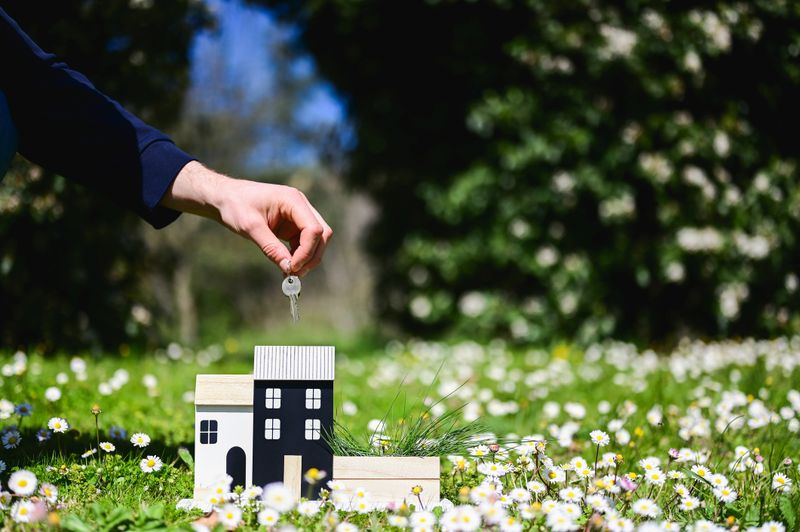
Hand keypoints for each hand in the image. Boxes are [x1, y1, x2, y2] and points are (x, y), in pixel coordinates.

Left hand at [161, 161, 332, 275]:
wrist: (225, 198)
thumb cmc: (235, 206)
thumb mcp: (250, 227)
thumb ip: (271, 247)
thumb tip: (288, 268)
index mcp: (293, 200)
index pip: (314, 229)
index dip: (307, 251)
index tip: (292, 267)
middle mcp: (301, 206)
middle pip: (322, 234)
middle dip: (311, 256)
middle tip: (295, 274)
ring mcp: (298, 216)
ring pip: (316, 241)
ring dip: (307, 258)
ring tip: (289, 274)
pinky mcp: (293, 225)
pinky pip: (304, 243)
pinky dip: (299, 256)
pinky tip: (286, 266)